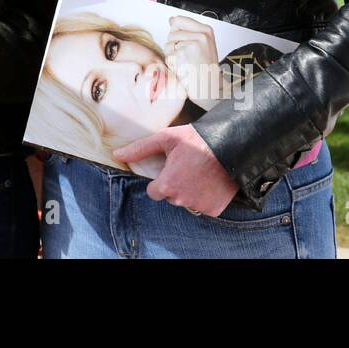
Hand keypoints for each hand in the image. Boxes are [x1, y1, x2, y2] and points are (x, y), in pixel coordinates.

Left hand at [114, 125, 238, 216]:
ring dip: (190, 192)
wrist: (230, 146)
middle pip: (171, 197)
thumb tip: (117, 155)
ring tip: (200, 173)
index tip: (170, 170)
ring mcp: (199, 206)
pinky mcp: (214, 210)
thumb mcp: (165, 138)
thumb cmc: (195, 140)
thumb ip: (140, 149)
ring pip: (187, 202)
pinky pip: (203, 207)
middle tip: (187, 168)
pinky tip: (210, 182)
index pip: (154, 192)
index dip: (160, 180)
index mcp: (167, 185)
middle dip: (176, 185)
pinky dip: (206, 197)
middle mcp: (182, 200)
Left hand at [165, 15, 220, 107]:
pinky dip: (172, 64)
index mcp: (206, 31)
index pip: (179, 20)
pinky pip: (167, 55)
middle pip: (172, 33)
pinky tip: (183, 68)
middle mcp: (200, 36)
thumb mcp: (203, 44)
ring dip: (172, 55)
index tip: (185, 43)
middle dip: (175, 46)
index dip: (177, 32)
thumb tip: (172, 19)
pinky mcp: (181, 56)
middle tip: (188, 57)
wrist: (209, 88)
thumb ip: (187, 30)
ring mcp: (191, 45)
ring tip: (186, 63)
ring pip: (168, 44)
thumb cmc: (205, 68)